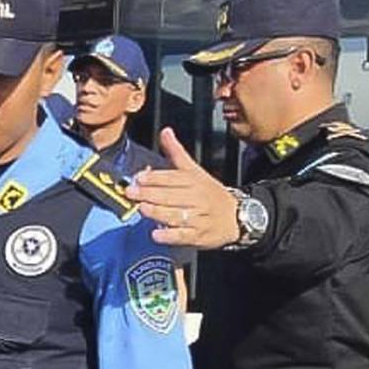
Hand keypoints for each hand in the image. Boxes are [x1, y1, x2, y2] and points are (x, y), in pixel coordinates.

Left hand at [125, 128, 238, 248]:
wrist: (237, 216)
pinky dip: (170, 236)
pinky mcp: (198, 236)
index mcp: (194, 181)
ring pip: (176, 215)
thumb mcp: (195, 170)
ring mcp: (198, 218)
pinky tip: (156, 234)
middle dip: (150, 194)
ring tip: (142, 208)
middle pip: (171, 195)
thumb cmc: (210, 193)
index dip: (155, 177)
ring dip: (158, 212)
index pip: (172, 177)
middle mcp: (196, 198)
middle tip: (131, 192)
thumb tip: (165, 132)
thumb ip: (176, 153)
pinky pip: (183, 236)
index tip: (138, 177)